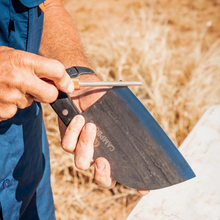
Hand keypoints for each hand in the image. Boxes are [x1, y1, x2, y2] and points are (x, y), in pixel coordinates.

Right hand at [0, 46, 73, 120]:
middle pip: (51, 94)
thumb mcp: (15, 55)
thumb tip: (60, 80)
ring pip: (31, 103)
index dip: (65, 80)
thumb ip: (37, 66)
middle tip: (37, 88)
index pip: (57, 71)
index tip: (68, 85)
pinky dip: (11, 105)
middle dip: (48, 93)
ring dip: (25, 97)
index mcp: (24, 60)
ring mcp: (11, 96)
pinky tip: (1, 95)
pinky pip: (16, 110)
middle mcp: (20, 78)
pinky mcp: (4, 110)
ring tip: (8, 86)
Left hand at [59, 74, 149, 194]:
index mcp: (115, 151)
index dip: (135, 184)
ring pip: (82, 163)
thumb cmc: (105, 98)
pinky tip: (80, 118)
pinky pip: (68, 146)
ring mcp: (83, 150)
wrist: (84, 87)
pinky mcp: (69, 141)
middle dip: (103, 175)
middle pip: (103, 179)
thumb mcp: (120, 108)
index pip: (126, 173)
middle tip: (103, 161)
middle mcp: (100, 154)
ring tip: (91, 126)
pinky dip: (73, 133)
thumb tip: (144, 131)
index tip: (143, 189)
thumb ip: (129, 120)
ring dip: (86, 146)